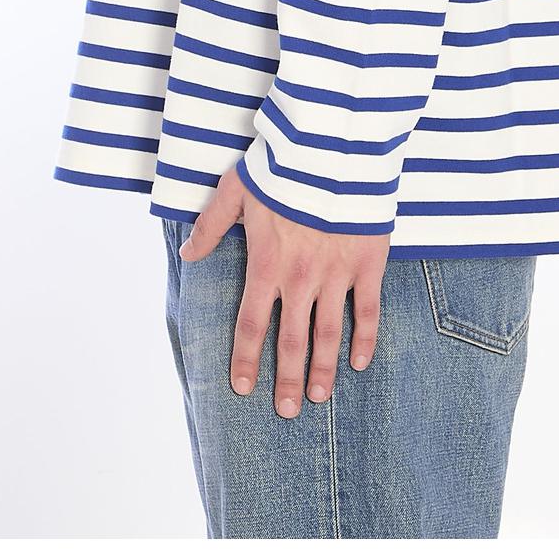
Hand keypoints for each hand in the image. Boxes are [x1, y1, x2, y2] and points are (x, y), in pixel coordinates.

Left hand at [179, 164, 390, 416]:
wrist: (334, 148)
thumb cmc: (282, 166)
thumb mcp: (234, 190)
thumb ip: (211, 226)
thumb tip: (189, 255)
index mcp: (266, 264)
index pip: (250, 324)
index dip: (245, 359)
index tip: (242, 387)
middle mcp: (300, 278)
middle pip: (290, 341)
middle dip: (286, 379)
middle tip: (285, 411)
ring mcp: (337, 274)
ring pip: (328, 334)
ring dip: (322, 369)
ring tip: (318, 397)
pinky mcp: (368, 264)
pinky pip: (368, 311)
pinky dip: (365, 339)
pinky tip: (359, 363)